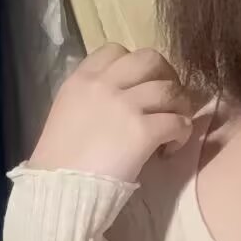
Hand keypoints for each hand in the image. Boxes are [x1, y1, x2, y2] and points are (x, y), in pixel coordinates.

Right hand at [28, 45, 194, 182]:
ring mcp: (124, 106)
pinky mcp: (142, 131)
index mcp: (82, 79)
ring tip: (174, 126)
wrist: (59, 191)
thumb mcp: (68, 112)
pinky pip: (178, 121)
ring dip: (180, 107)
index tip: (142, 85)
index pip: (116, 50)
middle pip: (150, 58)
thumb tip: (124, 93)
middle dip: (166, 76)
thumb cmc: (60, 160)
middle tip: (167, 100)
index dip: (136, 65)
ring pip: (171, 89)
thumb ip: (92, 95)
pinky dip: (182, 133)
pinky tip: (171, 148)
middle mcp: (104, 85)